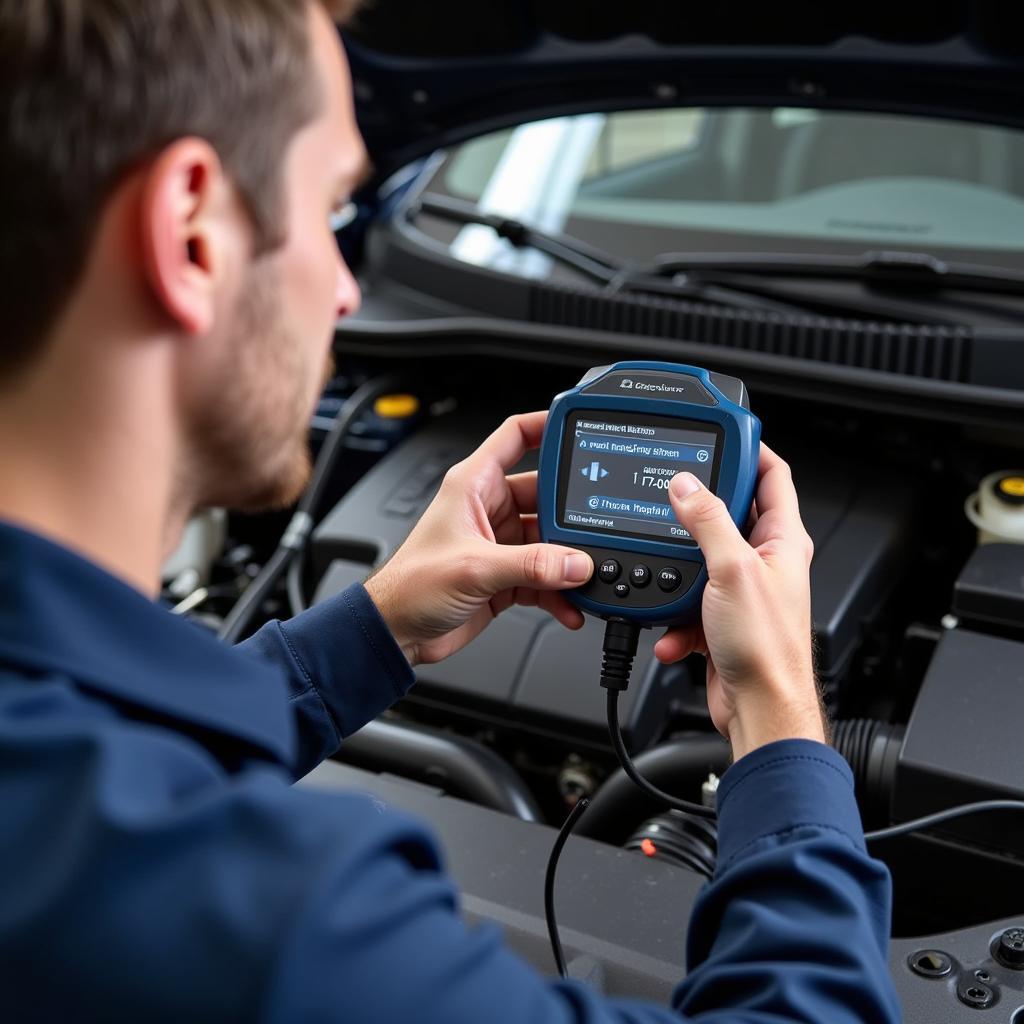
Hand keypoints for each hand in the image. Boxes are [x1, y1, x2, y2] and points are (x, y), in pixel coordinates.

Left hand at [364, 412, 592, 666]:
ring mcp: (501, 541)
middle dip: (572, 514)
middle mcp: (489, 508)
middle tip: (595, 529)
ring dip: (568, 561)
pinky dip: (560, 591)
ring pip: (550, 540)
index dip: (547, 424)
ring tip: (583, 576)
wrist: (398, 631)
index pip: (517, 436)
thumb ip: (530, 565)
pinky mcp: (507, 575)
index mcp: (474, 484)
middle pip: (547, 494)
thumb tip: (575, 563)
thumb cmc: (410, 586)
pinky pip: (545, 575)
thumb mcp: (474, 568)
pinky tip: (570, 604)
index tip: (580, 427)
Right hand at [656, 444, 824, 760]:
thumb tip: (687, 486)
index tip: (722, 434)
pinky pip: (687, 603)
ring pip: (699, 560)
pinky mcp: (720, 618)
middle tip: (671, 501)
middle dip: (695, 513)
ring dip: (677, 573)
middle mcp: (765, 560)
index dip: (750, 449)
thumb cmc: (767, 648)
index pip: (772, 475)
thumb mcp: (732, 570)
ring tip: (670, 582)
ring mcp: (742, 589)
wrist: (759, 709)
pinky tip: (673, 630)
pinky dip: (673, 615)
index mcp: (782, 539)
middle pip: (728, 515)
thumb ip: (708, 523)